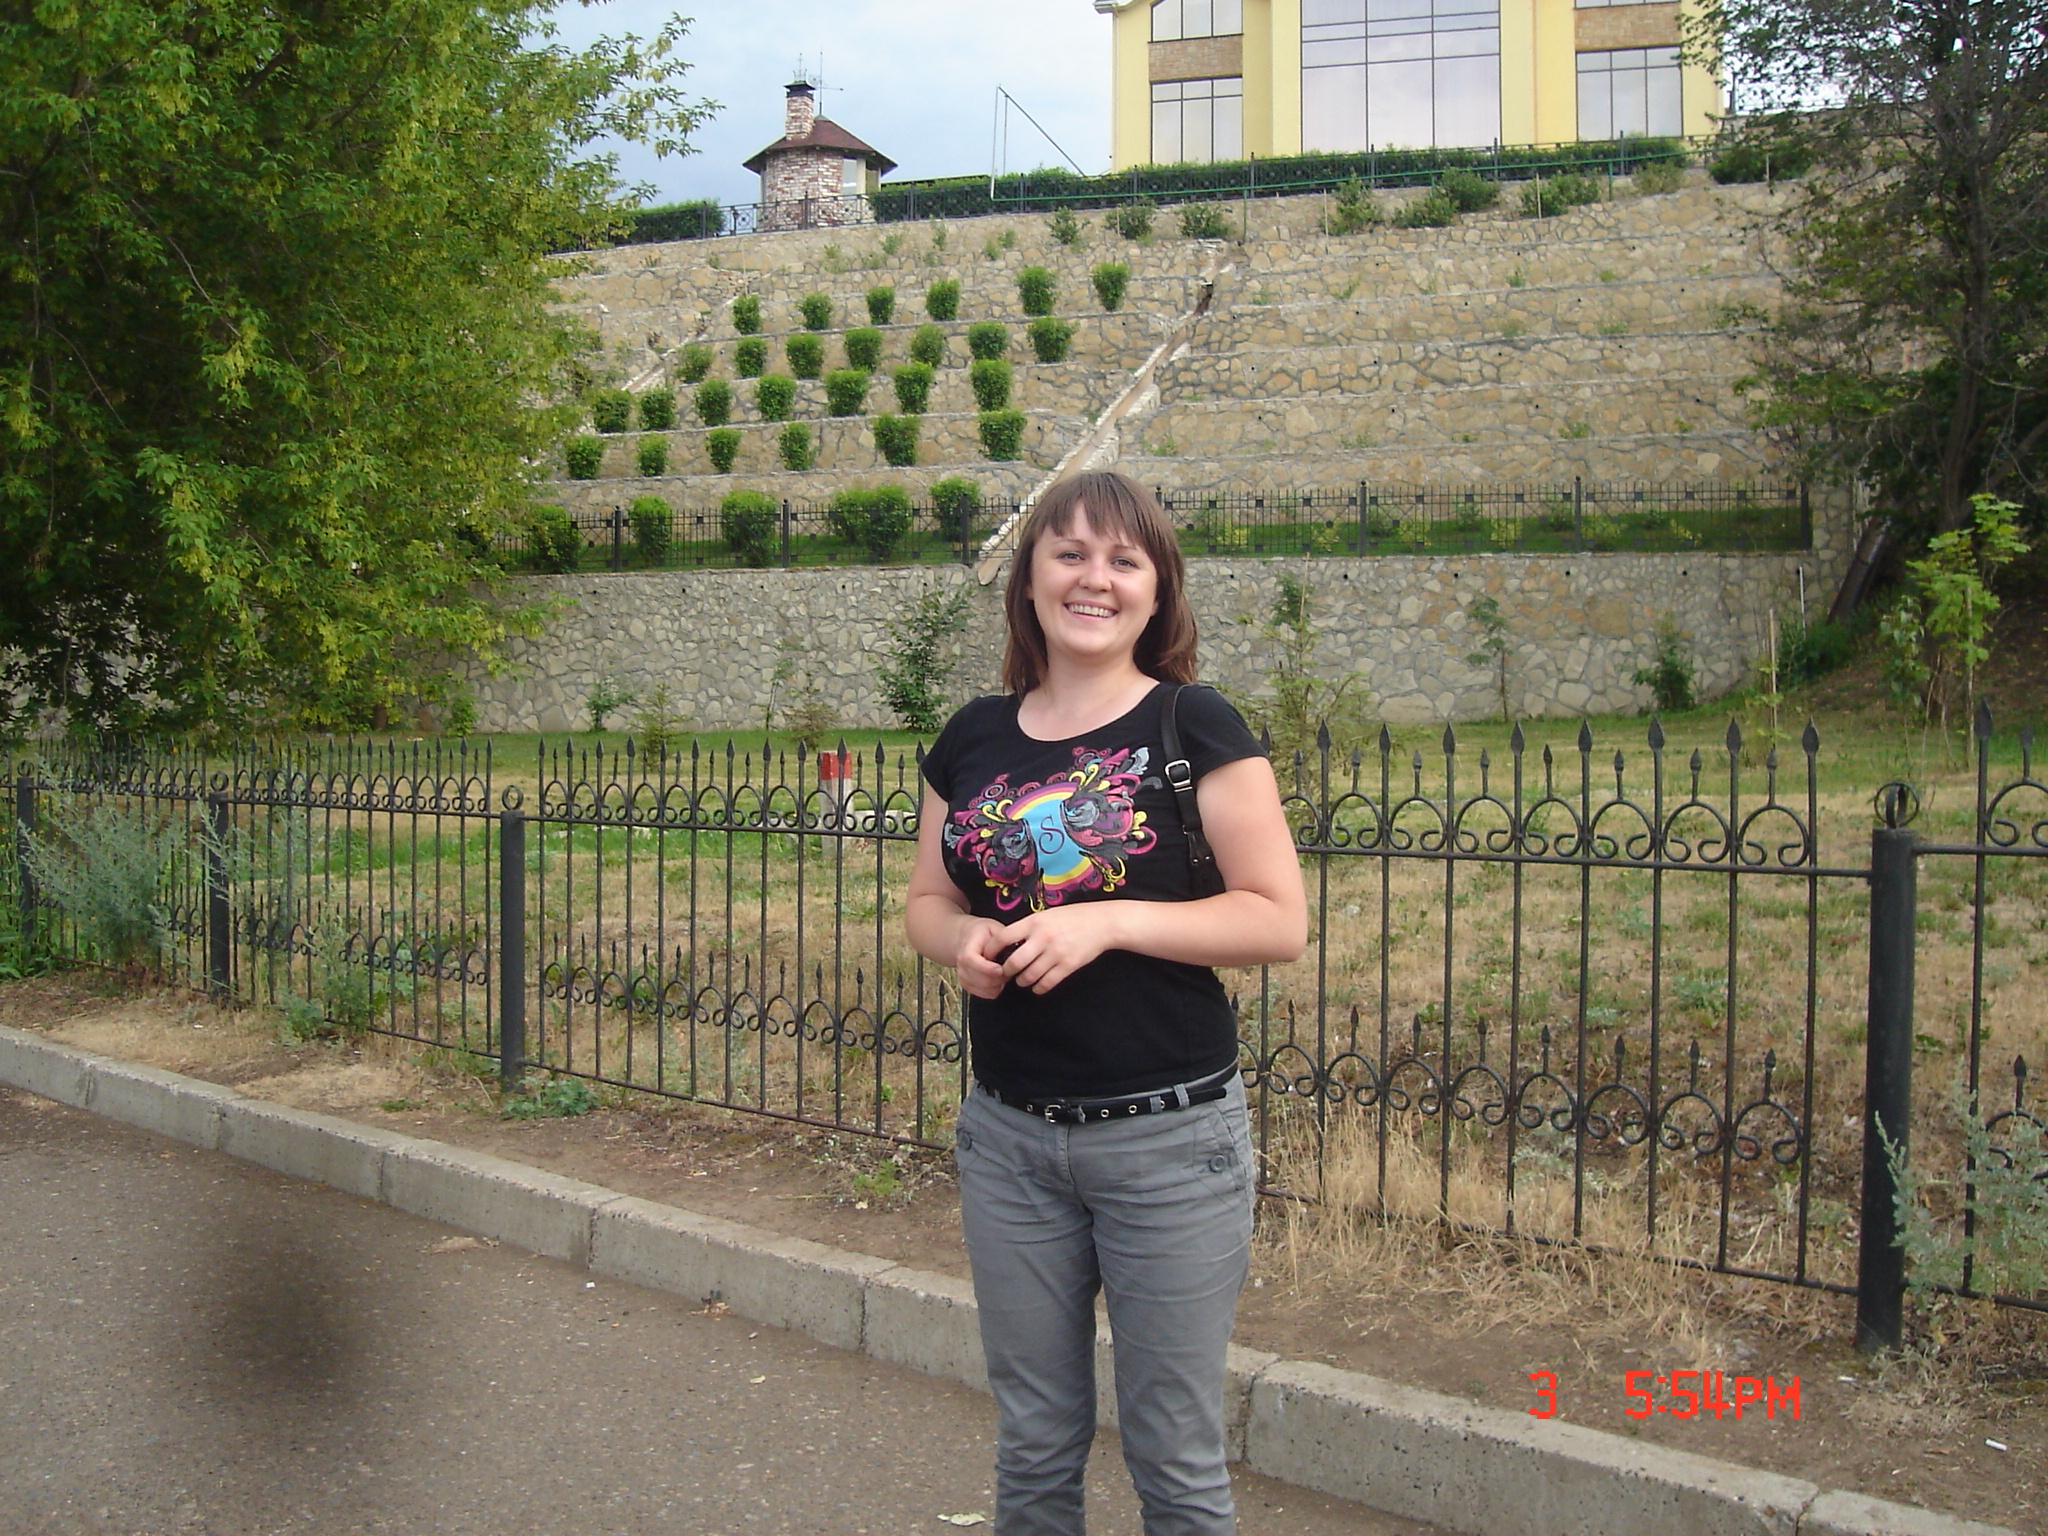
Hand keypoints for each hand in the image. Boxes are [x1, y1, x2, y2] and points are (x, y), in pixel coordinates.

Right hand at [955, 919, 1013, 999]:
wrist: (969, 938)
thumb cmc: (984, 933)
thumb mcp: (995, 928)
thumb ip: (1004, 940)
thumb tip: (1017, 950)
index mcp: (968, 945)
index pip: (970, 959)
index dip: (986, 968)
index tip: (1001, 969)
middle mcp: (961, 962)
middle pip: (978, 978)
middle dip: (998, 979)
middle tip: (1009, 971)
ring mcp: (962, 974)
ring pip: (981, 988)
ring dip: (997, 985)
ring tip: (1004, 974)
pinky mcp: (966, 984)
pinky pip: (982, 994)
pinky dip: (994, 991)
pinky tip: (998, 981)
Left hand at [994, 905, 1115, 994]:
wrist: (1102, 923)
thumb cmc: (1073, 917)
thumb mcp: (1047, 915)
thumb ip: (1029, 927)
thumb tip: (1008, 942)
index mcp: (1034, 922)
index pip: (1003, 937)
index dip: (992, 950)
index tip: (989, 956)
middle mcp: (1043, 938)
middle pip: (1014, 962)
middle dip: (1006, 971)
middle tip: (1005, 973)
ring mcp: (1056, 953)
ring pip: (1029, 976)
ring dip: (1022, 981)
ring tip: (1021, 980)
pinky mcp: (1068, 966)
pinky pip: (1047, 983)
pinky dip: (1039, 988)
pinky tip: (1037, 986)